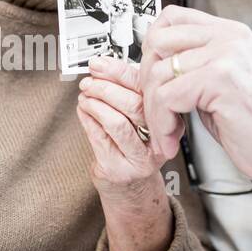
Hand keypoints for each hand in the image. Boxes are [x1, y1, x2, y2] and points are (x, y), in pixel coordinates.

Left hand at [77, 55, 166, 200]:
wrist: (131, 186)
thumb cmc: (134, 147)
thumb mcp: (140, 118)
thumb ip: (128, 92)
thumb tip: (103, 65)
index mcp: (168, 120)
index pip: (146, 89)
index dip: (120, 72)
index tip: (101, 64)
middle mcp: (158, 139)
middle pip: (133, 105)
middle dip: (105, 88)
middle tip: (89, 81)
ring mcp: (139, 157)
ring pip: (116, 122)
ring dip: (95, 104)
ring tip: (85, 96)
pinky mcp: (118, 168)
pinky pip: (99, 138)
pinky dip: (87, 119)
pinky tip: (83, 110)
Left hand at [138, 5, 251, 190]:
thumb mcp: (225, 84)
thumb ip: (196, 66)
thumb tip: (156, 62)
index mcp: (230, 34)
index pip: (171, 17)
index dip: (151, 48)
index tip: (152, 79)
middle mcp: (228, 38)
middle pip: (157, 40)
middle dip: (146, 81)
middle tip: (156, 111)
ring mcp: (226, 55)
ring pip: (158, 74)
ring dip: (154, 112)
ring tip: (167, 133)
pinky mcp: (221, 79)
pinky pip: (166, 97)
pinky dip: (162, 124)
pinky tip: (174, 139)